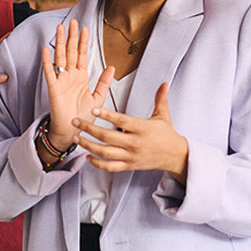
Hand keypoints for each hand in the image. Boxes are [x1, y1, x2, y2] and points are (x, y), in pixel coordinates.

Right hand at [41, 19, 114, 148]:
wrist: (72, 131)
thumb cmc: (83, 116)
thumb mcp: (98, 98)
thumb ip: (104, 82)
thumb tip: (112, 67)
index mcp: (81, 77)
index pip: (82, 55)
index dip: (83, 41)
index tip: (84, 27)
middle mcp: (70, 76)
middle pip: (71, 52)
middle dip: (72, 36)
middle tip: (73, 21)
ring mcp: (61, 81)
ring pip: (60, 57)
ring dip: (60, 43)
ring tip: (60, 28)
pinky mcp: (53, 88)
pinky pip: (50, 72)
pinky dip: (47, 61)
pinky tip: (47, 49)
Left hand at [74, 83, 189, 183]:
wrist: (175, 156)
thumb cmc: (167, 135)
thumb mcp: (163, 115)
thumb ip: (160, 99)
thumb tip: (164, 83)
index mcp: (142, 128)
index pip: (121, 120)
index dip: (107, 115)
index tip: (93, 109)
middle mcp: (134, 143)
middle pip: (108, 137)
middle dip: (89, 129)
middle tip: (76, 121)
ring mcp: (131, 156)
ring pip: (106, 153)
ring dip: (89, 146)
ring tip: (77, 138)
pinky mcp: (129, 166)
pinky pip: (110, 167)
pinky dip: (97, 163)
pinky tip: (88, 156)